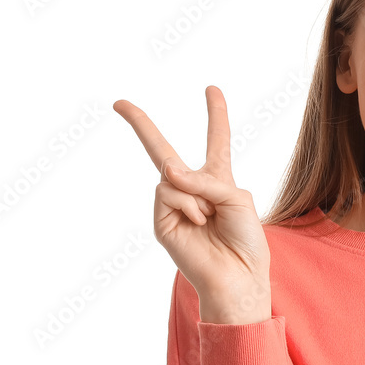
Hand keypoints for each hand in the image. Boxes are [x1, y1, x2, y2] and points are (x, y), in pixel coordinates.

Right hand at [113, 86, 270, 322]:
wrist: (238, 275)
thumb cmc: (246, 240)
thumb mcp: (238, 199)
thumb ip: (206, 179)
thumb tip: (167, 171)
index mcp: (218, 181)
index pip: (216, 142)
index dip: (216, 116)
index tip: (212, 89)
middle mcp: (193, 189)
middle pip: (162, 151)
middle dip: (141, 125)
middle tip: (119, 102)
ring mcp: (174, 205)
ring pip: (171, 174)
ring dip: (196, 193)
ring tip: (209, 218)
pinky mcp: (162, 221)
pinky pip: (168, 193)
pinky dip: (188, 205)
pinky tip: (198, 223)